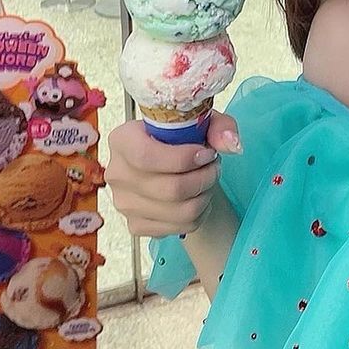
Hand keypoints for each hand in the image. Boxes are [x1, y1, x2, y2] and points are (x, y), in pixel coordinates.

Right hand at [104, 111, 240, 237]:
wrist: (172, 167)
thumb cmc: (183, 139)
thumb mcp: (202, 122)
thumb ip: (219, 126)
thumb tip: (230, 144)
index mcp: (122, 139)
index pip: (146, 156)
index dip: (183, 158)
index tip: (206, 154)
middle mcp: (117, 173)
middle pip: (170, 189)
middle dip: (204, 178)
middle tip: (214, 167)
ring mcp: (123, 203)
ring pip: (179, 211)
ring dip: (204, 196)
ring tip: (208, 181)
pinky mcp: (135, 225)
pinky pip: (179, 227)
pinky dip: (199, 214)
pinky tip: (197, 198)